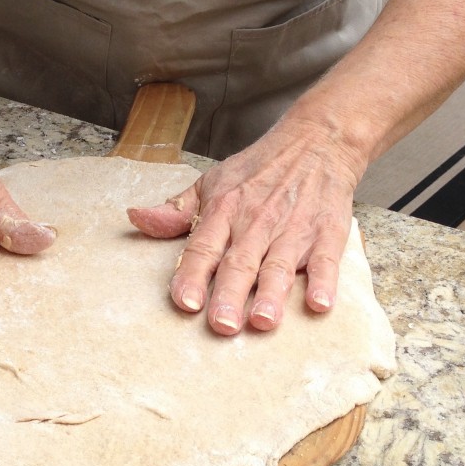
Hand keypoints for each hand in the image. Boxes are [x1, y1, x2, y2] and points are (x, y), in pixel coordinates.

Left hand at [127, 117, 361, 334]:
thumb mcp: (212, 180)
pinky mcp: (327, 232)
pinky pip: (326, 260)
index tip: (185, 302)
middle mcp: (256, 221)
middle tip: (222, 324)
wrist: (316, 141)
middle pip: (240, 262)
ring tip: (262, 321)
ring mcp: (293, 228)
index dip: (192, 275)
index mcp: (224, 209)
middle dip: (229, 293)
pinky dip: (324, 282)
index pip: (203, 246)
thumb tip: (136, 219)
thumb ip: (176, 209)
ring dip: (272, 294)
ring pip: (279, 265)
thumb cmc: (260, 168)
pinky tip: (319, 304)